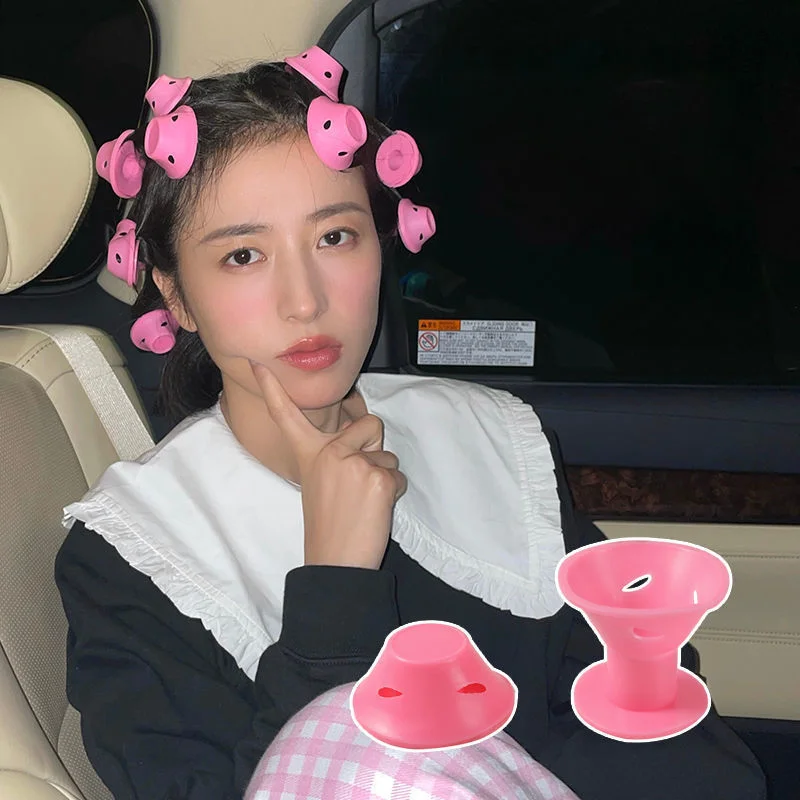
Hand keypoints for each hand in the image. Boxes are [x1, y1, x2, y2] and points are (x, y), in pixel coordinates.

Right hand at [252, 362, 406, 569]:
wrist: (336, 563)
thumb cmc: (329, 526)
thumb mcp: (321, 483)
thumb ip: (335, 457)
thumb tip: (363, 438)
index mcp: (310, 453)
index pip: (288, 416)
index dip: (273, 389)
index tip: (258, 364)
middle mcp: (328, 452)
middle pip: (370, 424)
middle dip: (374, 448)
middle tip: (357, 482)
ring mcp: (353, 462)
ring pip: (388, 454)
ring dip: (384, 476)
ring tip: (363, 501)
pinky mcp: (377, 477)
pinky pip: (398, 476)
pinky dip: (393, 493)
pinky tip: (373, 510)